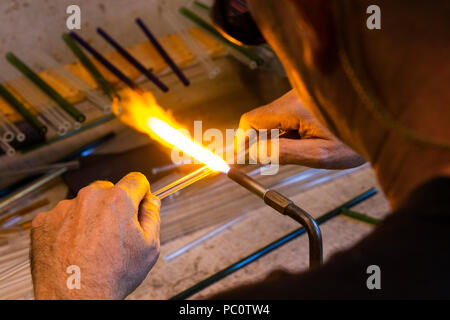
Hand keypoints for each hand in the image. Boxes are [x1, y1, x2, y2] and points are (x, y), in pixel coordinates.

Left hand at [30, 172, 160, 299]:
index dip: (141, 193)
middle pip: (108, 189)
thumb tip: (152, 201)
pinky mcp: (44, 221)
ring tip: (92, 245)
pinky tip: (74, 248)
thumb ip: (153, 216)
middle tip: (115, 232)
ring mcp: (64, 208)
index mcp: (117, 200)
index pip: (136, 180)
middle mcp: (89, 198)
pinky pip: (62, 216)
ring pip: (84, 203)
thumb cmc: (111, 277)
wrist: (74, 299)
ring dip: (90, 216)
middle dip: (114, 205)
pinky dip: (68, 227)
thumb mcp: (149, 248)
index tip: (138, 204)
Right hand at [238, 90, 364, 168]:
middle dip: (259, 141)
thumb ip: (283, 153)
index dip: (240, 140)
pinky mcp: (307, 98)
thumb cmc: (356, 141)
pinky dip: (287, 131)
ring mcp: (300, 95)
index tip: (238, 159)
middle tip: (265, 163)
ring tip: (301, 150)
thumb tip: (252, 153)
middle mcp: (294, 95)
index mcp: (293, 106)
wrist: (384, 124)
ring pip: (274, 118)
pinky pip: (287, 115)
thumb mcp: (319, 154)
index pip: (251, 120)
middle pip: (261, 119)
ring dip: (276, 137)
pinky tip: (307, 141)